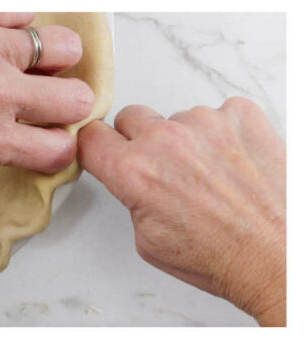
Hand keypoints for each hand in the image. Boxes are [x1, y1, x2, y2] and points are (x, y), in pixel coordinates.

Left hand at [0, 13, 94, 172]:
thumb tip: (10, 133)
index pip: (58, 149)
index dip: (59, 143)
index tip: (51, 136)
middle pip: (77, 98)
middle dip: (68, 101)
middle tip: (48, 96)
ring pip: (65, 47)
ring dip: (55, 56)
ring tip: (33, 59)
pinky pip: (24, 12)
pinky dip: (19, 23)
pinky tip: (1, 32)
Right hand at [78, 98, 285, 325]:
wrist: (284, 260)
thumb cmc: (225, 259)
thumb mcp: (148, 241)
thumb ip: (130, 197)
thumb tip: (130, 179)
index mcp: (135, 172)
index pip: (89, 136)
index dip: (97, 147)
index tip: (105, 151)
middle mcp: (166, 141)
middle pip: (130, 118)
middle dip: (140, 141)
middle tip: (164, 171)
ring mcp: (206, 122)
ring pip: (178, 118)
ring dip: (187, 140)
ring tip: (213, 176)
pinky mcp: (242, 116)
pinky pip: (220, 113)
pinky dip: (225, 134)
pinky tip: (235, 164)